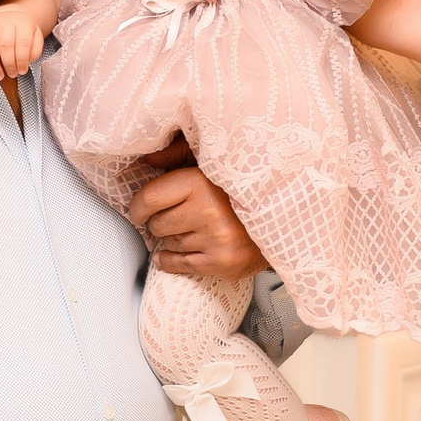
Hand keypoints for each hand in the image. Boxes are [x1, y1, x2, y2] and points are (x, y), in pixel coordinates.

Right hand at [0, 6, 44, 78]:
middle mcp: (5, 21)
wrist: (8, 18)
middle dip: (8, 65)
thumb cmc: (22, 32)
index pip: (23, 42)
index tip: (22, 71)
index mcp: (22, 23)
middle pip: (5, 45)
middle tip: (12, 74)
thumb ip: (34, 52)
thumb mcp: (35, 39)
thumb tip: (25, 63)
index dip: (22, 60)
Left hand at [127, 143, 263, 278]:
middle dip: (158, 222)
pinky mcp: (222, 262)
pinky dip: (170, 261)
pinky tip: (169, 255)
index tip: (139, 210)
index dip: (137, 207)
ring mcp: (215, 239)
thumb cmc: (243, 189)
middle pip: (157, 224)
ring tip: (187, 229)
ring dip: (171, 239)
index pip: (149, 199)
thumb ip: (179, 156)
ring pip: (168, 244)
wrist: (283, 216)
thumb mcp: (212, 161)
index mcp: (201, 182)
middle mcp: (208, 211)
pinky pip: (180, 265)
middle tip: (170, 217)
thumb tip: (149, 160)